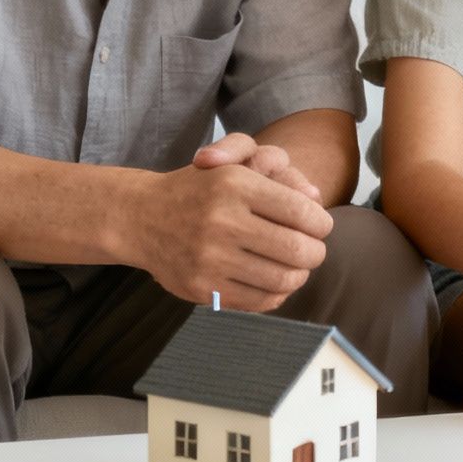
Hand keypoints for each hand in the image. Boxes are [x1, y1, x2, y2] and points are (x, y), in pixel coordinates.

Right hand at [128, 132, 334, 310]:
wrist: (141, 217)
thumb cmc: (199, 188)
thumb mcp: (231, 161)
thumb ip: (276, 170)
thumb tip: (315, 199)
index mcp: (234, 185)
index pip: (300, 212)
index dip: (321, 223)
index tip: (321, 226)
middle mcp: (221, 221)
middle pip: (296, 249)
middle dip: (316, 252)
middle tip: (314, 250)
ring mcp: (210, 258)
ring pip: (281, 279)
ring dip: (299, 275)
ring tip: (298, 267)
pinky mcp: (202, 287)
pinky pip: (258, 300)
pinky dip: (277, 295)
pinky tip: (276, 283)